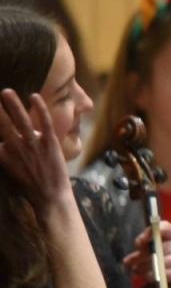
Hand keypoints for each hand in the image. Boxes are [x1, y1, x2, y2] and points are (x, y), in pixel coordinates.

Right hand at [0, 88, 71, 210]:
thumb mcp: (9, 169)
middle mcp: (14, 148)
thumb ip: (4, 155)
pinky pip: (44, 122)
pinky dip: (40, 109)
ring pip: (21, 121)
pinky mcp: (49, 143)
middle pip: (2, 125)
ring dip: (13, 105)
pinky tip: (34, 96)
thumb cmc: (30, 184)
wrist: (49, 196)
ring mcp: (32, 145)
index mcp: (2, 155)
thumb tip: (2, 144)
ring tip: (6, 92)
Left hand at [125, 221, 170, 287]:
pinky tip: (150, 277)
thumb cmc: (155, 262)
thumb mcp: (145, 252)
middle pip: (164, 246)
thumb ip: (141, 247)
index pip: (166, 227)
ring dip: (150, 267)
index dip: (152, 232)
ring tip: (139, 271)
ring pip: (166, 260)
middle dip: (145, 255)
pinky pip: (169, 272)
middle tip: (132, 263)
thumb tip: (136, 248)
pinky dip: (158, 275)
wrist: (166, 282)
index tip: (139, 242)